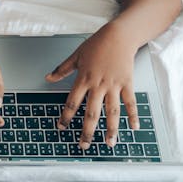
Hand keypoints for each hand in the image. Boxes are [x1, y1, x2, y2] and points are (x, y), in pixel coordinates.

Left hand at [45, 24, 140, 149]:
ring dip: (110, 129)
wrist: (118, 35)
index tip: (61, 127)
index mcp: (83, 79)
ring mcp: (114, 85)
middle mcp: (98, 85)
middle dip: (87, 131)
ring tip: (109, 144)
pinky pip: (130, 102)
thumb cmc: (96, 44)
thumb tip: (48, 78)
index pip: (72, 102)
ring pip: (111, 111)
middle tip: (83, 145)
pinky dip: (133, 115)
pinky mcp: (127, 83)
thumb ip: (62, 69)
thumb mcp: (76, 56)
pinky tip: (134, 128)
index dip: (65, 116)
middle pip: (91, 113)